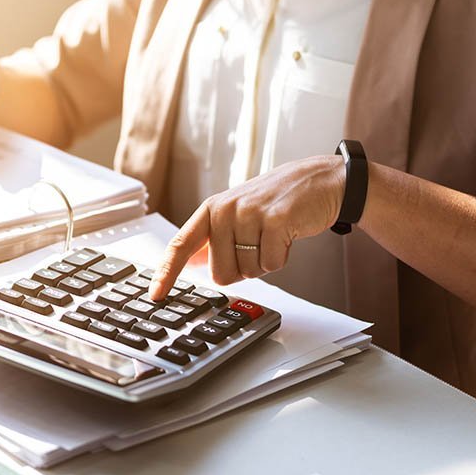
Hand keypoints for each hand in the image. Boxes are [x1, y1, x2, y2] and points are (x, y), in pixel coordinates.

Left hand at [148, 155, 345, 299]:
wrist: (319, 180)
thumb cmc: (276, 200)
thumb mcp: (237, 213)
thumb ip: (212, 238)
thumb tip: (189, 261)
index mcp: (212, 209)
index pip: (181, 245)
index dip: (167, 272)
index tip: (156, 294)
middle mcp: (225, 210)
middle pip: (221, 273)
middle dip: (242, 268)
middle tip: (257, 243)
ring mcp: (249, 214)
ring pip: (248, 271)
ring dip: (264, 262)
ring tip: (273, 236)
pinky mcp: (275, 221)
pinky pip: (271, 264)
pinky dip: (281, 258)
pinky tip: (286, 237)